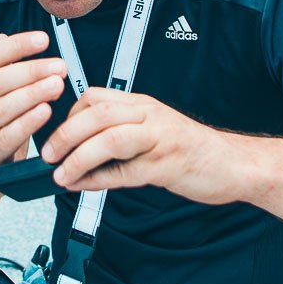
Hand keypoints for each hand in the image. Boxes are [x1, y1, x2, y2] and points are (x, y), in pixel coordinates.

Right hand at [0, 32, 66, 184]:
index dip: (17, 46)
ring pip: (2, 108)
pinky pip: (6, 138)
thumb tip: (1, 38)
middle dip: (31, 71)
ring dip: (32, 94)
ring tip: (56, 86)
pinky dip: (26, 123)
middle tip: (60, 66)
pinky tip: (44, 112)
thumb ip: (1, 70)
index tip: (44, 39)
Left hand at [40, 88, 243, 205]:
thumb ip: (121, 135)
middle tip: (48, 155)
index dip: (69, 116)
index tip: (57, 135)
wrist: (234, 164)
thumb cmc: (192, 150)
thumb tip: (79, 149)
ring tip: (62, 174)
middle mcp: (150, 116)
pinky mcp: (167, 166)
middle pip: (97, 115)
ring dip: (79, 158)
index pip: (95, 98)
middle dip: (65, 135)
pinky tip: (85, 185)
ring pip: (110, 139)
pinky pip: (126, 172)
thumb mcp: (153, 132)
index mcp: (143, 105)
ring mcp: (160, 140)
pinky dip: (100, 180)